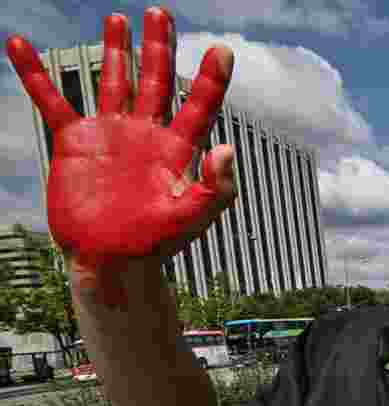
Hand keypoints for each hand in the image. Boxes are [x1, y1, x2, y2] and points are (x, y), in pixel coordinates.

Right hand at [5, 7, 236, 305]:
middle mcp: (145, 134)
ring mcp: (110, 134)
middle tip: (160, 13)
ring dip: (116, 50)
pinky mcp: (75, 141)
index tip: (222, 51)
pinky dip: (35, 74)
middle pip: (156, 80)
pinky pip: (52, 100)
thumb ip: (217, 187)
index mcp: (177, 149)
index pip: (199, 105)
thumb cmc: (155, 243)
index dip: (211, 79)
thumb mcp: (194, 218)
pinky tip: (20, 47)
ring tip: (118, 19)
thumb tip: (228, 148)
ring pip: (114, 82)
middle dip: (158, 47)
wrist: (111, 259)